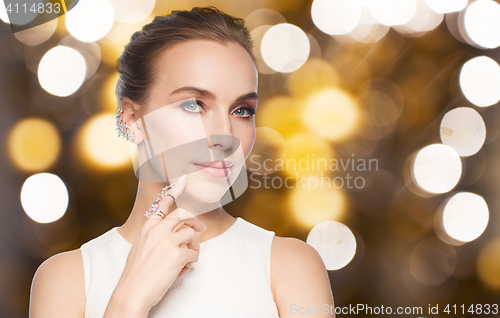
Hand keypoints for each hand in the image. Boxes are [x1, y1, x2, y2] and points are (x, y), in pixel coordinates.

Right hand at [113, 174, 205, 312]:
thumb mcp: (140, 247)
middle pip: (183, 215)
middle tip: (200, 229)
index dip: (174, 191)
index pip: (162, 204)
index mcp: (147, 229)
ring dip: (194, 246)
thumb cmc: (135, 274)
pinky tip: (182, 269)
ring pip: (192, 233)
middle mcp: (157, 231)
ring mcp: (168, 242)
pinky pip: (194, 252)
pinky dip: (192, 261)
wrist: (132, 292)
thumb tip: (169, 233)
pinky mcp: (177, 254)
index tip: (182, 180)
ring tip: (187, 259)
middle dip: (195, 221)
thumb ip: (152, 236)